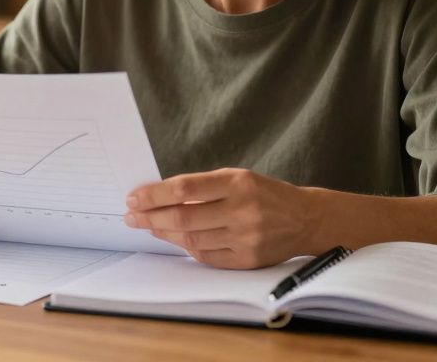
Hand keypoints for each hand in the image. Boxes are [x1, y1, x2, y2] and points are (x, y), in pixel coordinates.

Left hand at [123, 168, 316, 268]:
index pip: (184, 188)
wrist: (305, 219)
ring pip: (192, 239)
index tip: (133, 197)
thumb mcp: (238, 178)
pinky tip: (175, 239)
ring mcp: (245, 237)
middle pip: (184, 217)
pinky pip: (206, 256)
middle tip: (131, 216)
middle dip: (151, 217)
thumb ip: (202, 187)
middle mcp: (242, 210)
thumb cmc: (265, 194)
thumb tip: (159, 197)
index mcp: (237, 182)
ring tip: (149, 226)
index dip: (154, 194)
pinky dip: (186, 248)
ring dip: (165, 233)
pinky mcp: (247, 259)